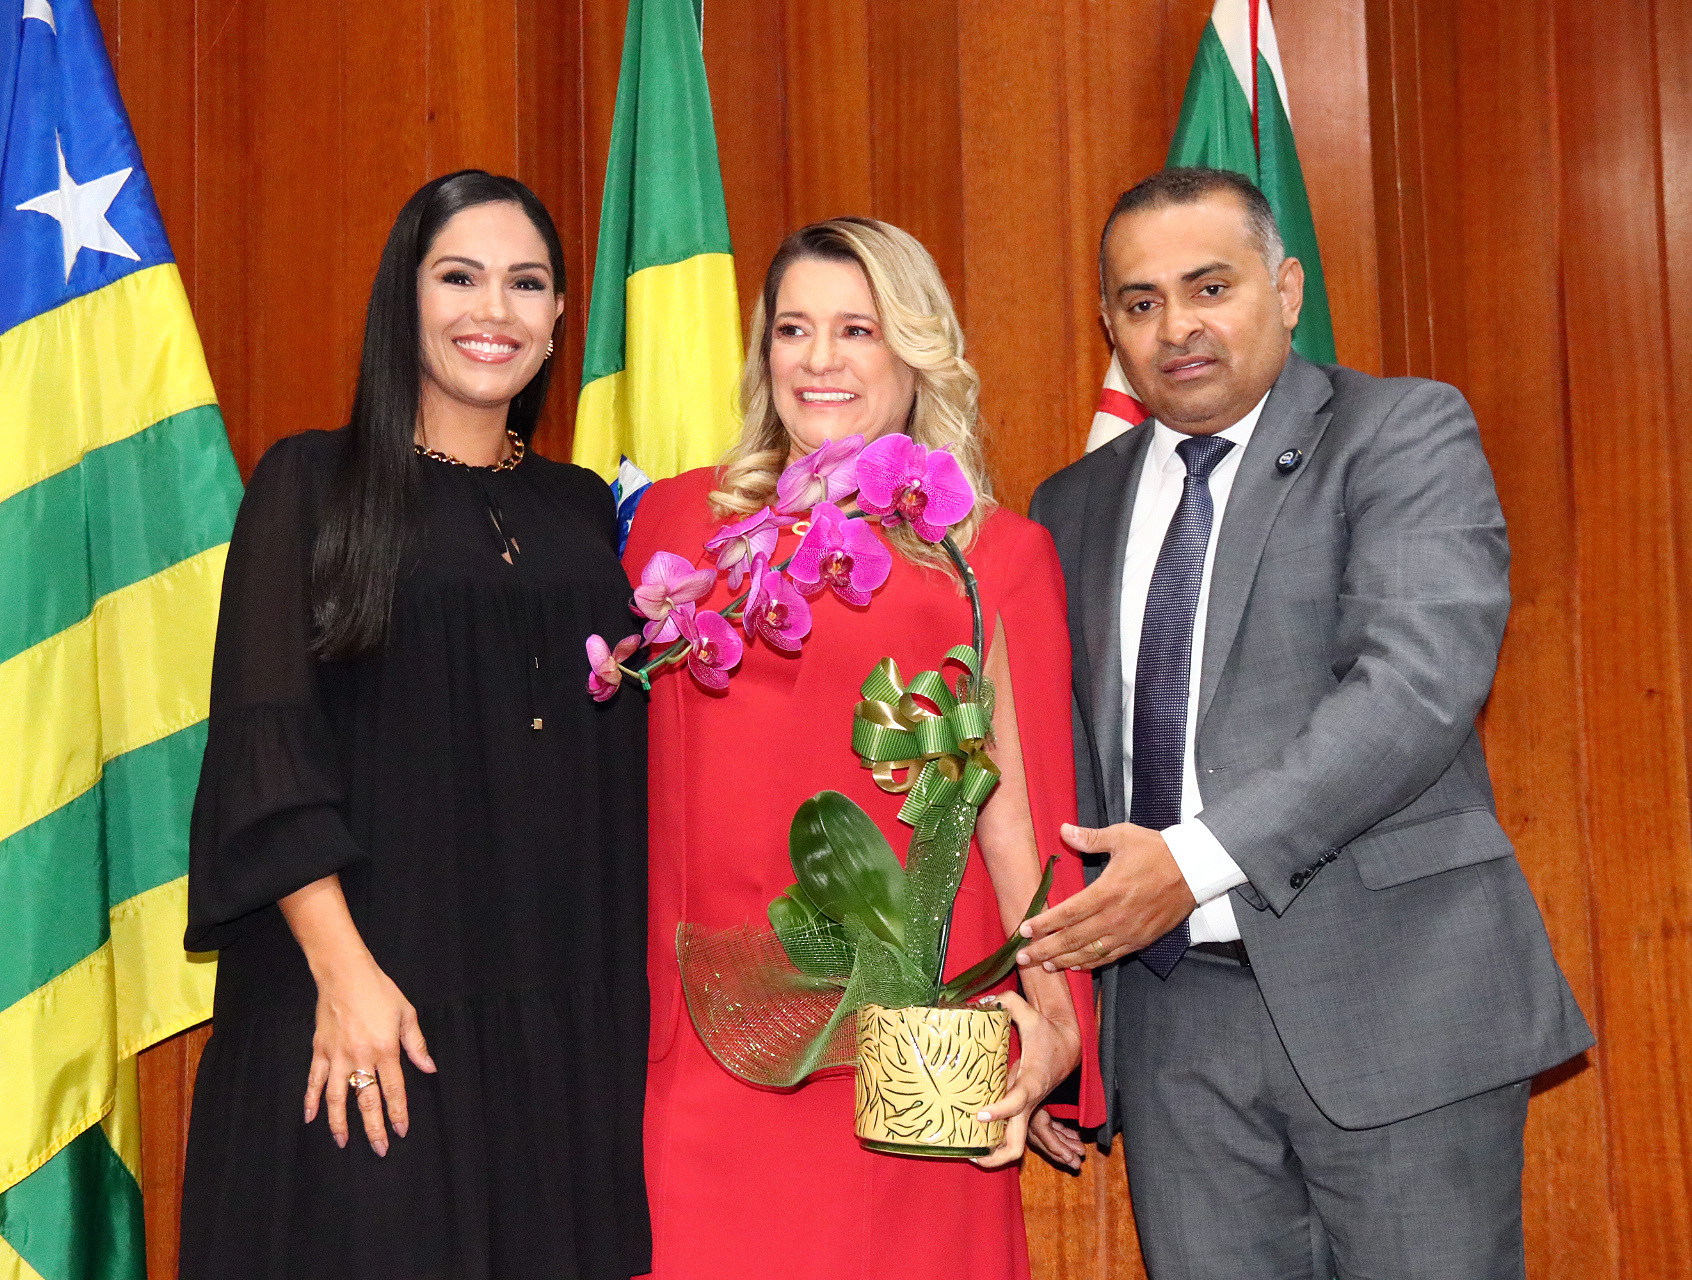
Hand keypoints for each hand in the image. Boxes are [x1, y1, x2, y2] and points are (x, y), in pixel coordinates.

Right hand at [302, 955, 436, 1154]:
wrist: (345, 974)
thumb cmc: (379, 991)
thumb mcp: (406, 1013)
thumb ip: (416, 1044)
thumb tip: (429, 1068)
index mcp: (385, 1049)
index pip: (393, 1089)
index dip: (398, 1112)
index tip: (401, 1131)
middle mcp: (361, 1057)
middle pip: (367, 1100)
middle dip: (373, 1127)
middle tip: (379, 1149)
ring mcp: (337, 1056)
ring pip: (336, 1097)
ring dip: (339, 1122)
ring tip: (343, 1143)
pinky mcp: (320, 1051)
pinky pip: (313, 1081)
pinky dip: (310, 1101)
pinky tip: (310, 1118)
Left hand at [971, 990, 1082, 1168]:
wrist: (1068, 1047)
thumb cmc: (1046, 1033)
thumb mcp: (1031, 1014)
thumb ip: (1009, 1003)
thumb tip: (984, 1001)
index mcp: (1033, 1081)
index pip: (1018, 1101)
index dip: (1000, 1111)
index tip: (979, 1114)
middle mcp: (1029, 1103)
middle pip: (1019, 1145)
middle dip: (997, 1157)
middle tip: (970, 1154)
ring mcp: (1025, 1111)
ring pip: (1014, 1146)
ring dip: (994, 1155)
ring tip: (965, 1150)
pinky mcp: (1020, 1111)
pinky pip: (1008, 1132)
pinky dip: (994, 1140)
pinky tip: (971, 1135)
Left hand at [1014, 823, 1195, 971]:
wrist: (1195, 870)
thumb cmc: (1157, 850)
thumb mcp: (1122, 837)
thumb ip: (1090, 838)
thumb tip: (1063, 830)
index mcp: (1107, 891)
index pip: (1067, 913)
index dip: (1043, 924)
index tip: (1023, 930)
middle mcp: (1115, 916)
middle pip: (1072, 938)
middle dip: (1044, 950)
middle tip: (1023, 958)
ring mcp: (1128, 932)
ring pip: (1090, 952)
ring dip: (1064, 960)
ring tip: (1044, 966)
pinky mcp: (1140, 940)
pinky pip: (1111, 956)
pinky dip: (1091, 963)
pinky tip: (1076, 965)